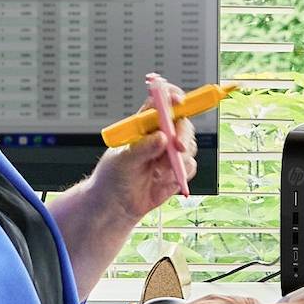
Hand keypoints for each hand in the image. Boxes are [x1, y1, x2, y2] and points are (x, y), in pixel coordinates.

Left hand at [90, 72, 201, 220]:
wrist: (115, 206)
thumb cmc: (112, 177)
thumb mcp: (123, 160)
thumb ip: (143, 148)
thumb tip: (162, 137)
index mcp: (143, 126)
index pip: (160, 104)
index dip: (171, 97)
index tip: (178, 100)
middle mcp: (159, 136)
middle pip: (182, 123)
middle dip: (183, 134)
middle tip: (179, 147)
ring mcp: (169, 154)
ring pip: (190, 146)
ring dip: (180, 159)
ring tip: (159, 171)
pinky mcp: (177, 171)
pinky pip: (191, 166)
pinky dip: (182, 173)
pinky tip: (163, 181)